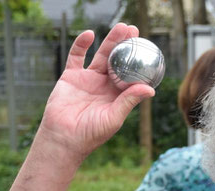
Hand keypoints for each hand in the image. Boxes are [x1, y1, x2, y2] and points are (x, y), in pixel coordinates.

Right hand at [39, 23, 155, 158]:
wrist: (63, 138)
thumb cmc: (91, 134)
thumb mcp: (114, 118)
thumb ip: (129, 101)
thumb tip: (150, 90)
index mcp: (117, 95)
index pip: (131, 73)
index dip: (138, 60)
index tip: (147, 47)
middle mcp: (104, 85)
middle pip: (118, 60)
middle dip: (126, 45)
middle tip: (135, 30)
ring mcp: (88, 79)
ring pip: (101, 55)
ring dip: (110, 40)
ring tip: (121, 27)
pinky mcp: (71, 77)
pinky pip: (77, 56)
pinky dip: (81, 44)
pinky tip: (90, 33)